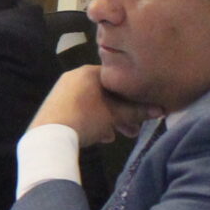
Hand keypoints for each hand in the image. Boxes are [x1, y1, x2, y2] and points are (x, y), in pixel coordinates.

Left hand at [31, 65, 152, 145]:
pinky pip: (80, 111)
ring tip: (118, 136)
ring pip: (94, 104)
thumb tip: (161, 110)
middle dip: (122, 113)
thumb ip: (137, 111)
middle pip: (105, 94)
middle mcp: (74, 77)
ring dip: (109, 120)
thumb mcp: (115, 115)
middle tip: (134, 130)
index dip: (133, 95)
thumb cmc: (86, 118)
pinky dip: (93, 122)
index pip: (117, 79)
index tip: (142, 110)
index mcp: (88, 72)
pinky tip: (101, 137)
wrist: (49, 136)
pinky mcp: (55, 107)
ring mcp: (63, 92)